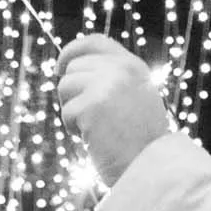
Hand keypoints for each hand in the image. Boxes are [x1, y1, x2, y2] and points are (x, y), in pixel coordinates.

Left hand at [56, 36, 176, 187]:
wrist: (150, 168)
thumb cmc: (139, 142)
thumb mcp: (135, 98)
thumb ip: (112, 80)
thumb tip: (71, 71)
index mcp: (133, 66)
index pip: (96, 42)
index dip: (73, 51)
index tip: (60, 67)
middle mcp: (121, 69)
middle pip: (73, 67)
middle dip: (72, 93)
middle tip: (89, 118)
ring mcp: (107, 85)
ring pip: (65, 86)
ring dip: (72, 111)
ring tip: (94, 128)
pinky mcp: (93, 105)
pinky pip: (66, 111)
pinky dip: (73, 128)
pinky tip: (93, 139)